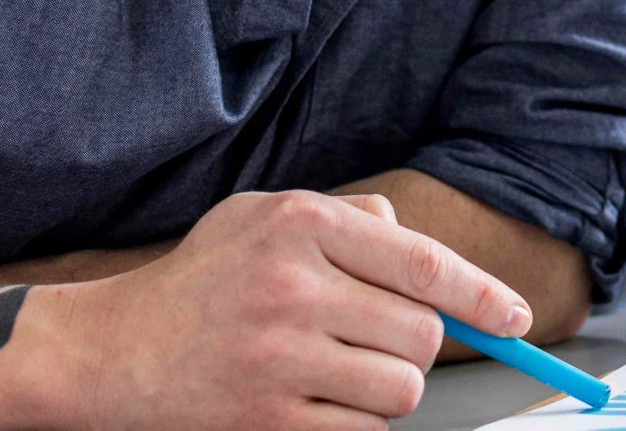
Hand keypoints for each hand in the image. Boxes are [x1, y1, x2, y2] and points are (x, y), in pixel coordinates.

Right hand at [9, 190, 530, 429]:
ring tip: (342, 371)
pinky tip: (315, 401)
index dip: (482, 294)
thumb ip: (349, 219)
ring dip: (388, 389)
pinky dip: (355, 423)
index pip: (422, 263)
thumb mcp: (263, 216)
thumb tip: (431, 261)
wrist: (106, 352)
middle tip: (381, 342)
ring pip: (398, 389)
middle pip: (420, 334)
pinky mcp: (266, 421)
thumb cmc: (199, 281)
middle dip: (419, 346)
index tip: (518, 319)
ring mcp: (278, 358)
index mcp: (301, 225)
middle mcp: (293, 287)